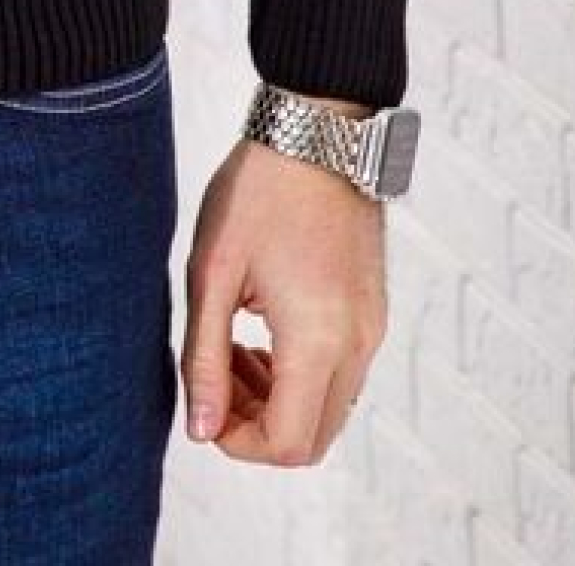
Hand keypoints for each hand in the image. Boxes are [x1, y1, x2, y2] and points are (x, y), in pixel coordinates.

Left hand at [178, 102, 387, 466]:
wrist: (318, 130)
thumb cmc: (259, 189)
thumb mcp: (213, 271)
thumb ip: (204, 357)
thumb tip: (201, 429)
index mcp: (318, 338)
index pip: (287, 444)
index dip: (238, 443)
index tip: (205, 402)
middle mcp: (358, 344)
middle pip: (312, 439)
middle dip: (257, 426)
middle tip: (218, 373)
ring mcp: (372, 328)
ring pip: (329, 409)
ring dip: (278, 400)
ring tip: (233, 347)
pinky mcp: (373, 310)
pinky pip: (342, 373)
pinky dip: (302, 374)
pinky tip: (262, 326)